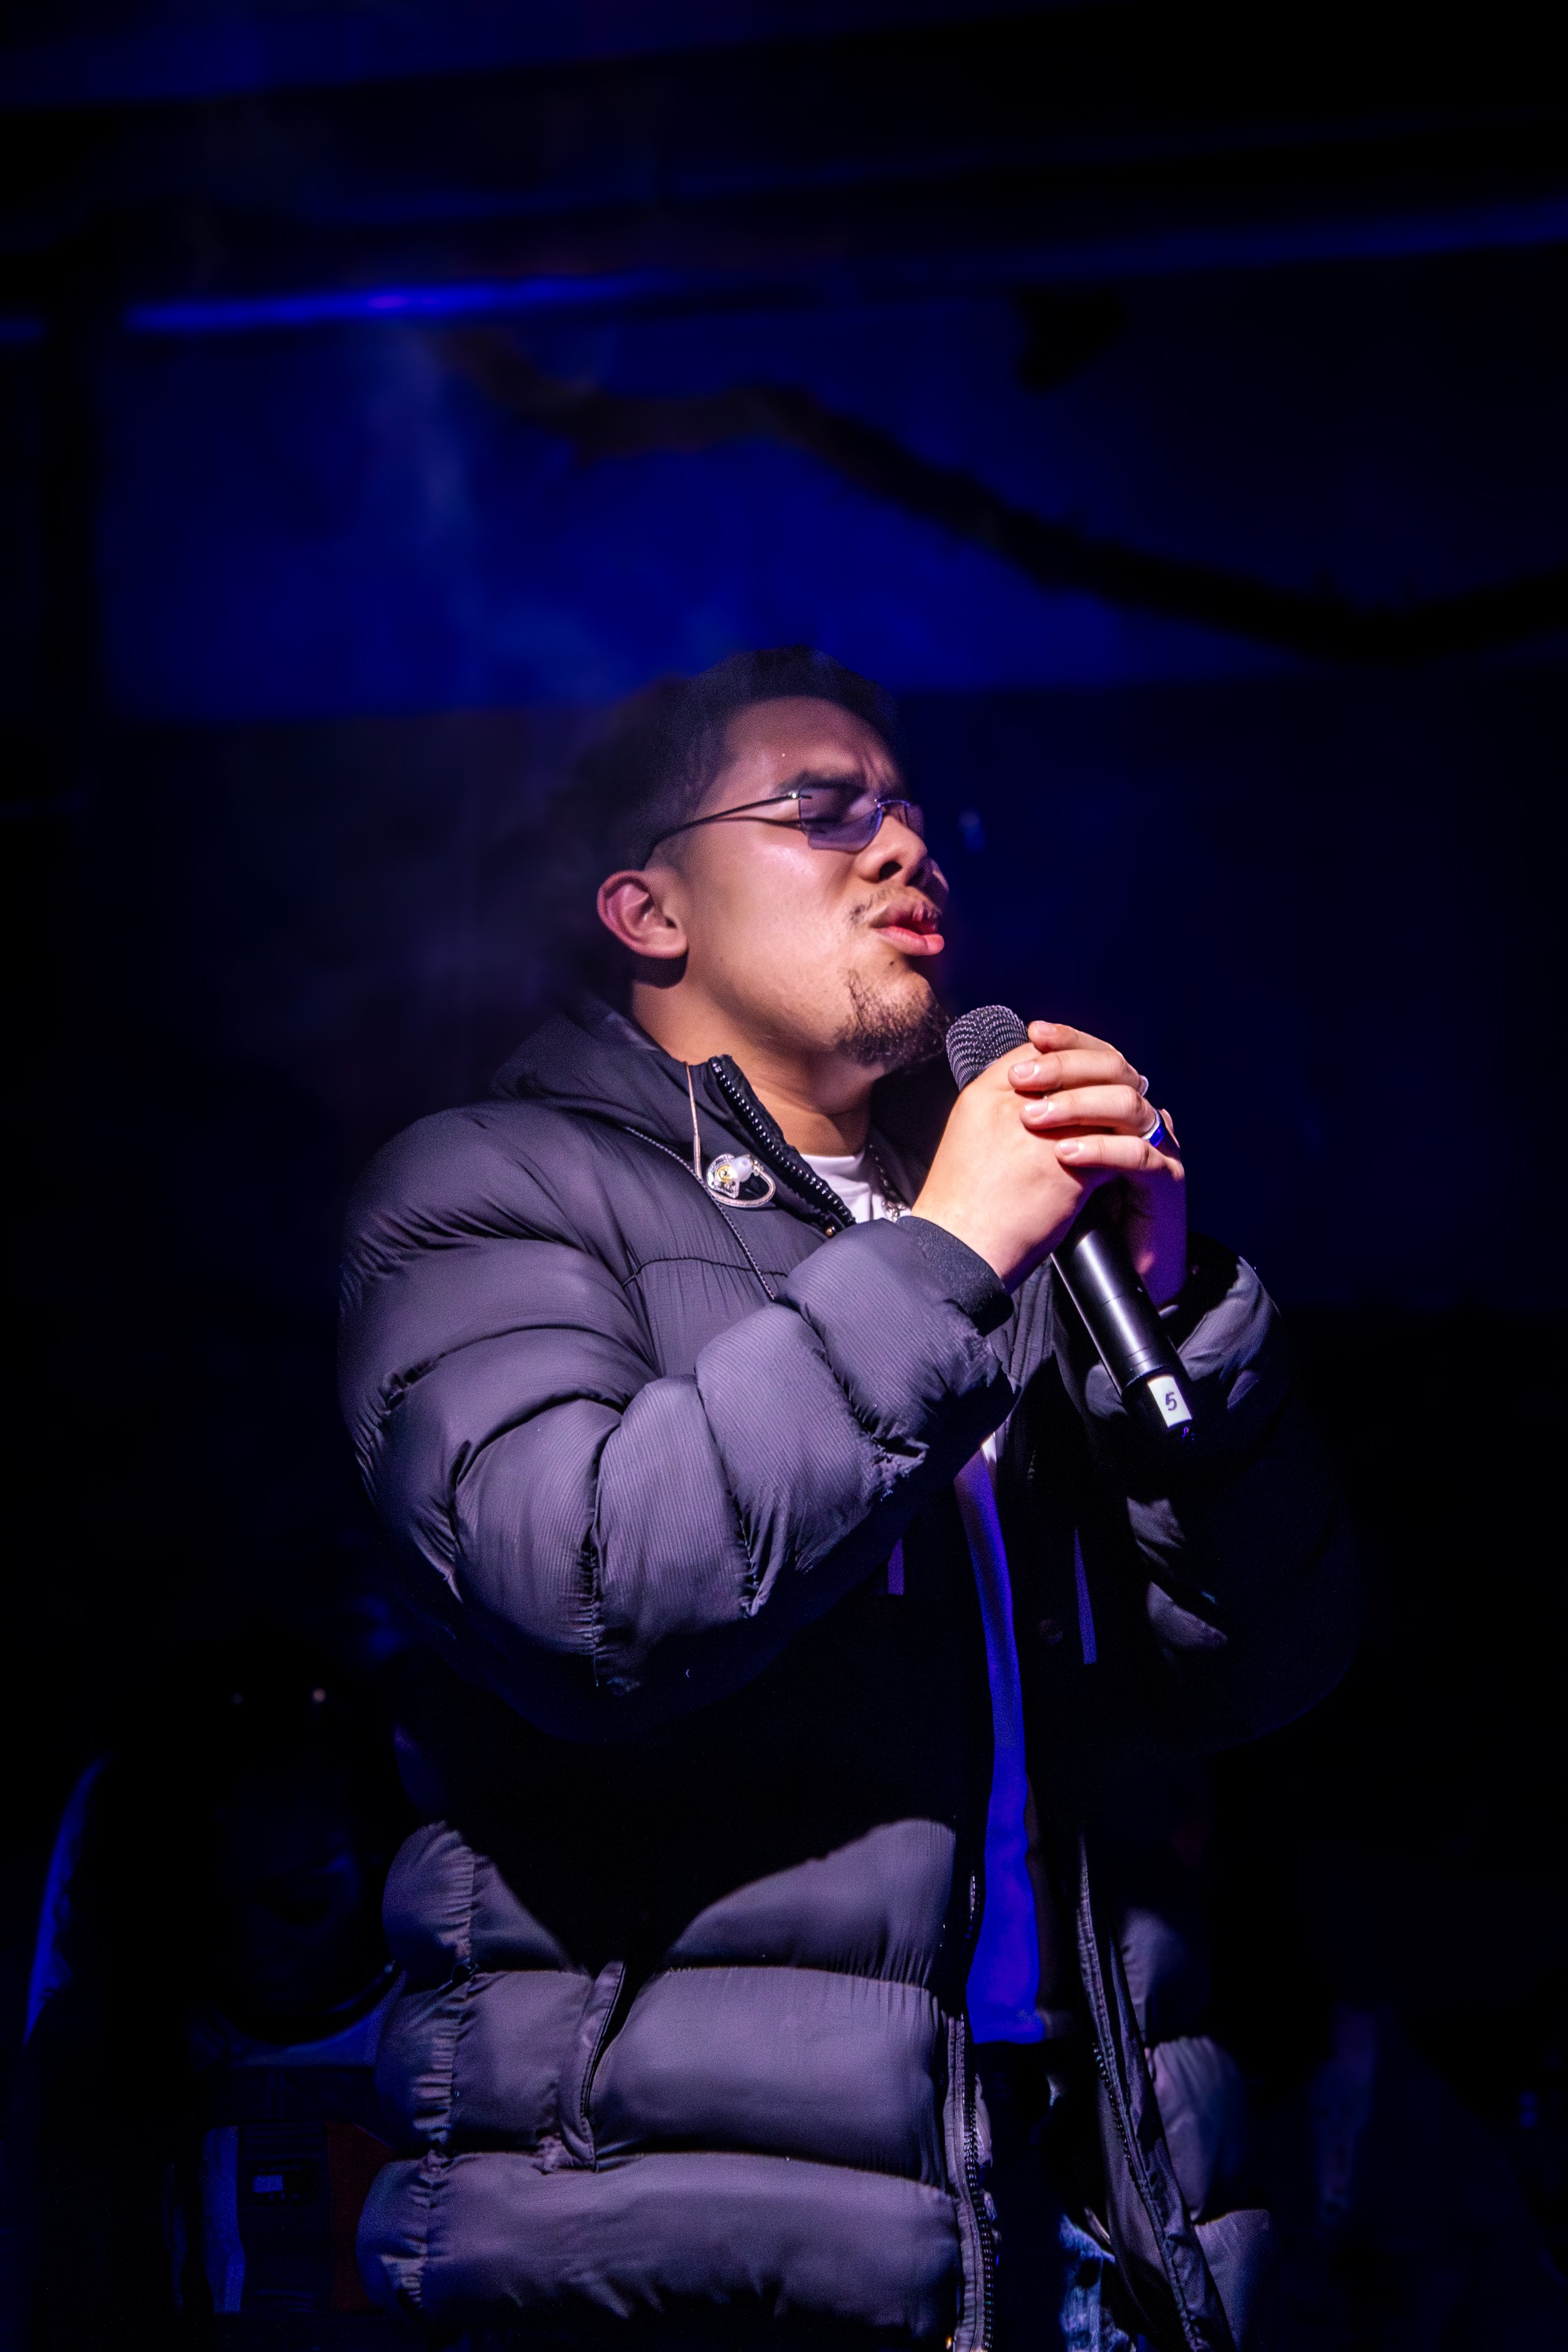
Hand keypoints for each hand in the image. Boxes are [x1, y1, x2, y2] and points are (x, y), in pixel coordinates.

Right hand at [911, 1018, 1185, 1298]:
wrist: (957, 1247)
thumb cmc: (962, 1200)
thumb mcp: (969, 1133)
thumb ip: (1002, 1106)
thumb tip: (1040, 1095)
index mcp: (986, 1094)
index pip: (1036, 1051)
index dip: (1066, 1053)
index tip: (1083, 1064)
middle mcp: (1014, 1106)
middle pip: (1075, 1066)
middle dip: (1104, 1072)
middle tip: (1122, 1085)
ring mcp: (1044, 1136)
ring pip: (1101, 1102)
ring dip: (1120, 1109)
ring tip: (1128, 1122)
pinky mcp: (1070, 1169)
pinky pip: (1112, 1146)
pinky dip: (1124, 1150)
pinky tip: (1127, 1159)